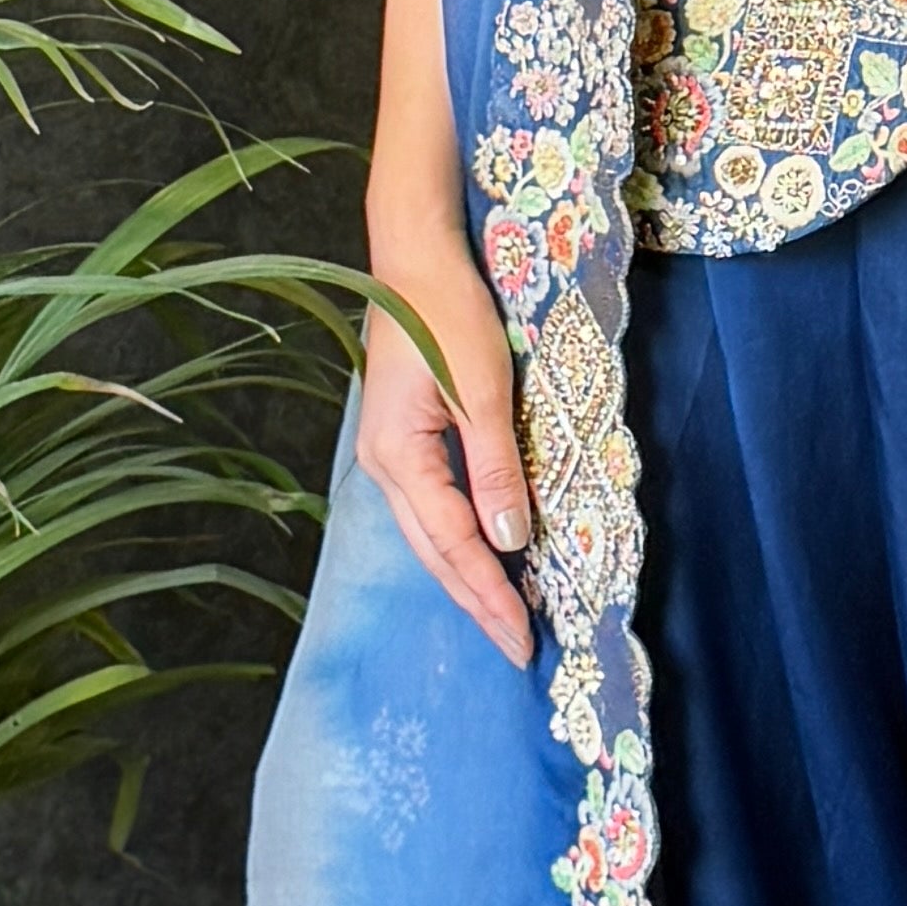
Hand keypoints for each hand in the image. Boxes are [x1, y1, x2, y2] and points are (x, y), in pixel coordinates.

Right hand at [362, 202, 536, 664]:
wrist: (414, 256)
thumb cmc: (448, 311)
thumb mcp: (481, 388)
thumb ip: (495, 466)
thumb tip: (511, 538)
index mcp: (397, 455)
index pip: (452, 543)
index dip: (489, 593)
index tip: (523, 637)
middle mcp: (383, 464)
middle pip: (434, 551)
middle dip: (477, 602)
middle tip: (518, 649)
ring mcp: (389, 453)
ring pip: (430, 534)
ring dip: (468, 577)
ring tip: (504, 618)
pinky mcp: (403, 439)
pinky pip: (432, 508)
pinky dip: (460, 541)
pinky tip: (483, 557)